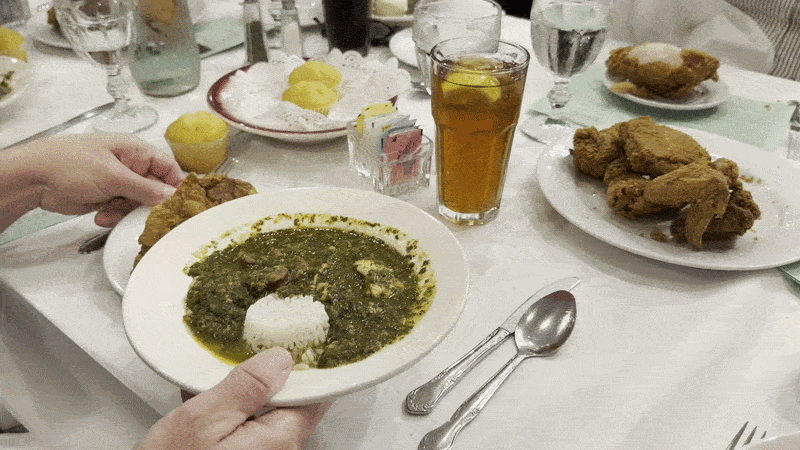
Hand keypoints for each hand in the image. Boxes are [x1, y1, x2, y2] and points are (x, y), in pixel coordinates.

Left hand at [22, 133, 183, 226]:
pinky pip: (123, 210)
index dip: (177, 186)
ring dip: (127, 212)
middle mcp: (131, 166)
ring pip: (140, 203)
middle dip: (148, 204)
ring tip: (110, 212)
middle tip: (143, 216)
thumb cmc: (69, 164)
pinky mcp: (108, 197)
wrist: (33, 179)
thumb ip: (145, 189)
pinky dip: (115, 215)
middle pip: (156, 189)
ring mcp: (119, 182)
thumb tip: (173, 197)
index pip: (169, 168)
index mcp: (136, 151)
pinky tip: (100, 214)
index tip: (180, 205)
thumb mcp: (112, 177)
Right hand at [138, 347, 328, 449]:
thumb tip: (281, 359)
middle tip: (232, 364)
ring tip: (206, 389)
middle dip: (261, 382)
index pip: (314, 393)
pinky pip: (248, 433)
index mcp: (282, 439)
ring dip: (241, 399)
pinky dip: (230, 419)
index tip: (283, 343)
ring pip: (264, 417)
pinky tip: (203, 409)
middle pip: (289, 403)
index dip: (300, 365)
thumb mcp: (203, 420)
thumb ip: (246, 387)